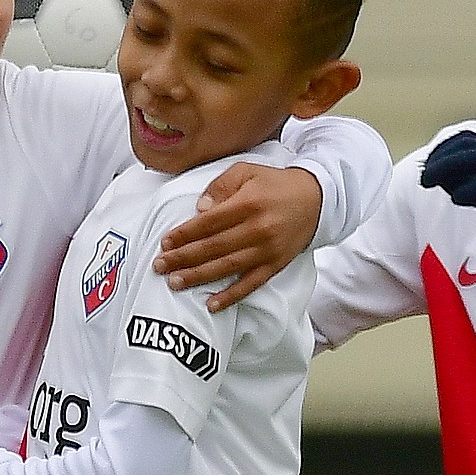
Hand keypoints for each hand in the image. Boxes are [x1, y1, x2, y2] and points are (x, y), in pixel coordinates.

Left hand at [154, 162, 322, 310]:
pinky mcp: (275, 265)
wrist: (316, 199)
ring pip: (227, 267)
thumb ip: (220, 186)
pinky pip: (251, 284)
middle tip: (159, 266)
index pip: (208, 223)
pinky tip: (212, 304)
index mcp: (247, 204)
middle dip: (183, 258)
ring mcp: (267, 250)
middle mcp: (257, 229)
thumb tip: (199, 210)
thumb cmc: (275, 184)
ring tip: (175, 283)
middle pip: (213, 247)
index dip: (184, 234)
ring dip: (199, 277)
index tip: (165, 243)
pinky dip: (231, 296)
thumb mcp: (246, 171)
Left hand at [421, 131, 475, 280]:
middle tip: (424, 178)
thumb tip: (447, 182)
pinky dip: (469, 189)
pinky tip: (457, 200)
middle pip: (467, 144)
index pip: (468, 141)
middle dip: (439, 157)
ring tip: (429, 183)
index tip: (427, 170)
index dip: (442, 151)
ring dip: (447, 167)